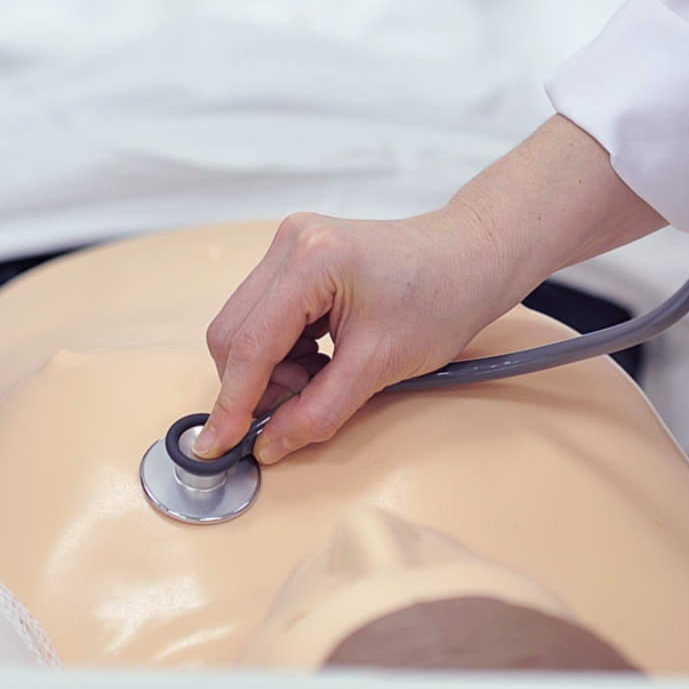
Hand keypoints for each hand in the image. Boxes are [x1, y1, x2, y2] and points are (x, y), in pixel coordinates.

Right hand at [195, 117, 660, 465]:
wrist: (470, 258)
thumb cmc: (440, 298)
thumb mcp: (379, 367)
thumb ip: (318, 411)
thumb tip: (269, 446)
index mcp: (311, 260)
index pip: (249, 344)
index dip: (234, 402)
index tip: (218, 447)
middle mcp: (290, 242)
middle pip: (234, 332)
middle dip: (258, 386)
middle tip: (297, 413)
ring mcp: (290, 244)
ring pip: (244, 327)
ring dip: (272, 371)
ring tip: (324, 380)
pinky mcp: (297, 256)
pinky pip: (264, 316)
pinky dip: (283, 353)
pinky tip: (322, 361)